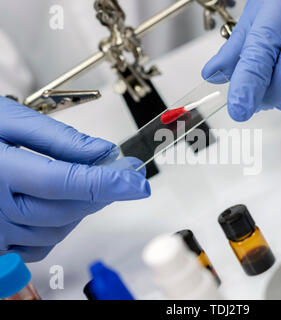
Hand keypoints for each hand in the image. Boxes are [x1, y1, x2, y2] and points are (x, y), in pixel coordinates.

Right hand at [0, 96, 150, 261]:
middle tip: (121, 173)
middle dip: (101, 191)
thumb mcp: (11, 120)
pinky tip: (59, 204)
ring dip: (83, 207)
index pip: (69, 182)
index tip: (137, 182)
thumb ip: (59, 139)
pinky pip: (41, 244)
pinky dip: (61, 225)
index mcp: (0, 171)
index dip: (109, 183)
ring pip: (60, 228)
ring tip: (83, 181)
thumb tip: (101, 151)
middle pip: (69, 208)